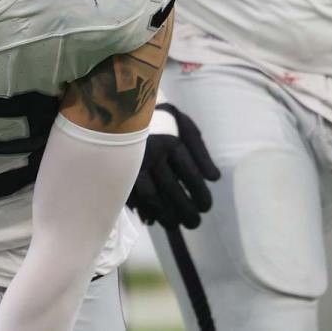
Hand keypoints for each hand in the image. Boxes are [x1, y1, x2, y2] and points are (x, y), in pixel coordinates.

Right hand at [127, 103, 220, 228]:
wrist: (122, 107)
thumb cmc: (161, 118)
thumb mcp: (184, 126)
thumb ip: (200, 152)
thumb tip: (214, 178)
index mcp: (171, 142)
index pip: (190, 175)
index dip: (200, 195)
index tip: (206, 207)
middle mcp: (152, 153)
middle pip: (172, 190)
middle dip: (185, 211)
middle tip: (194, 223)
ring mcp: (133, 163)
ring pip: (151, 197)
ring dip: (165, 215)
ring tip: (174, 224)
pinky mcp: (118, 170)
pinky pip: (132, 196)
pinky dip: (143, 210)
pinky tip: (152, 218)